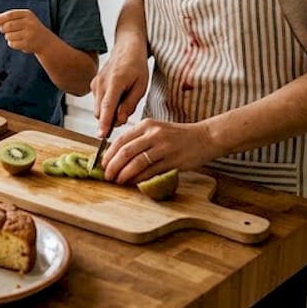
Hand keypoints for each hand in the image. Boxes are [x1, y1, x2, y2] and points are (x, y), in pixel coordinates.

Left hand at [0, 9, 50, 54]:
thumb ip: (8, 17)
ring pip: (8, 36)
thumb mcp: (21, 19)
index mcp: (27, 14)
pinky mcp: (27, 44)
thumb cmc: (30, 28)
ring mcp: (29, 34)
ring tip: (17, 36)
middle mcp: (29, 23)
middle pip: (8, 26)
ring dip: (8, 37)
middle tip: (5, 30)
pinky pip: (12, 43)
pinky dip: (12, 44)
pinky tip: (20, 42)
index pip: (10, 15)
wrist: (45, 41)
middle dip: (3, 29)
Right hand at [89, 46, 148, 137]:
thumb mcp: (141, 87)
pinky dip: (106, 106)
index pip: (107, 106)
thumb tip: (119, 120)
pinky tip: (117, 96)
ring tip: (124, 100)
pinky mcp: (93, 85)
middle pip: (100, 112)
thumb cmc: (137, 66)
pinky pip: (98, 102)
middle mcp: (101, 83)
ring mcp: (95, 83)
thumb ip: (130, 105)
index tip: (101, 136)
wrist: (126, 48)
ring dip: (109, 112)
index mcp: (115, 81)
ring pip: (98, 109)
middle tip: (126, 112)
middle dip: (110, 120)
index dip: (104, 123)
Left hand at [101, 118, 218, 184]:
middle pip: (126, 151)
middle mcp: (154, 134)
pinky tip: (133, 182)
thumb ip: (139, 140)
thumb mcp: (157, 131)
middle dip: (113, 165)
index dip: (108, 154)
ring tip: (118, 181)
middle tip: (107, 175)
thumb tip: (117, 157)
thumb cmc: (178, 136)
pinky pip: (151, 171)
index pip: (121, 139)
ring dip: (124, 174)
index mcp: (147, 125)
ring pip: (137, 162)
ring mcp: (164, 147)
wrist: (205, 138)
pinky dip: (139, 178)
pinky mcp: (173, 160)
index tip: (102, 164)